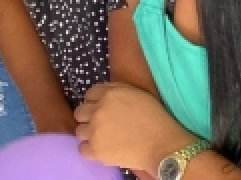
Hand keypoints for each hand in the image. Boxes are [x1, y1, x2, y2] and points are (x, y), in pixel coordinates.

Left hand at [74, 83, 195, 173]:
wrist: (160, 142)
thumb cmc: (154, 116)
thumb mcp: (138, 93)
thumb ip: (117, 91)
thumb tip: (104, 95)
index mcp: (110, 94)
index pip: (90, 94)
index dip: (96, 100)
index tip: (103, 106)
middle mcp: (98, 111)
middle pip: (80, 112)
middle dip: (89, 116)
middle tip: (102, 122)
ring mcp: (94, 132)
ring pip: (79, 130)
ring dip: (89, 132)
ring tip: (103, 136)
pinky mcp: (94, 150)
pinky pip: (81, 148)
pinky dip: (90, 148)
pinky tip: (102, 146)